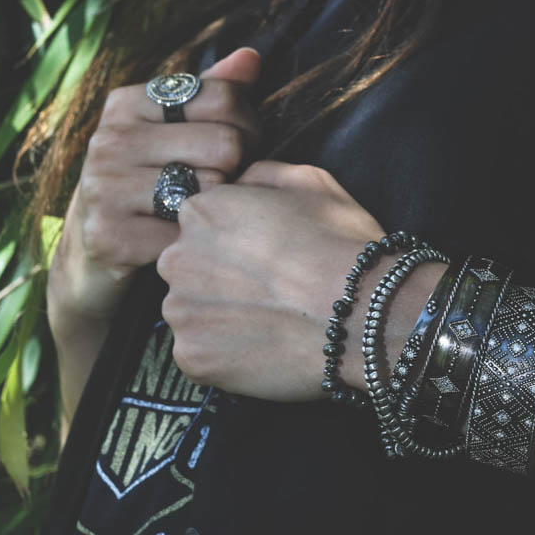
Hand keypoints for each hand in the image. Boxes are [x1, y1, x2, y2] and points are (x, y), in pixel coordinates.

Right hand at [47, 47, 262, 337]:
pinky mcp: (109, 237)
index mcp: (126, 102)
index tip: (233, 146)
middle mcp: (109, 140)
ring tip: (203, 209)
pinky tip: (187, 239)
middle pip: (226, 144)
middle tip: (221, 183)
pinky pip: (190, 234)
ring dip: (220, 207)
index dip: (247, 125)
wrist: (92, 249)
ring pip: (212, 189)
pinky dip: (200, 242)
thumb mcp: (174, 128)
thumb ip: (213, 91)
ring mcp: (104, 188)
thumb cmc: (149, 177)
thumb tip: (251, 57)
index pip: (224, 98)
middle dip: (237, 168)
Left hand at [156, 161, 386, 400]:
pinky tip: (263, 349)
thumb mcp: (310, 181)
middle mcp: (177, 258)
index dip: (234, 240)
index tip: (263, 254)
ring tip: (267, 323)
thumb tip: (241, 184)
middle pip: (188, 268)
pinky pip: (201, 355)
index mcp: (200, 212)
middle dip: (218, 278)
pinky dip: (225, 355)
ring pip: (192, 313)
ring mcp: (181, 312)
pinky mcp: (191, 359)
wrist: (358, 313)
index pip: (200, 224)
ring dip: (219, 318)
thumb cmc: (338, 243)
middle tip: (266, 291)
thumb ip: (261, 176)